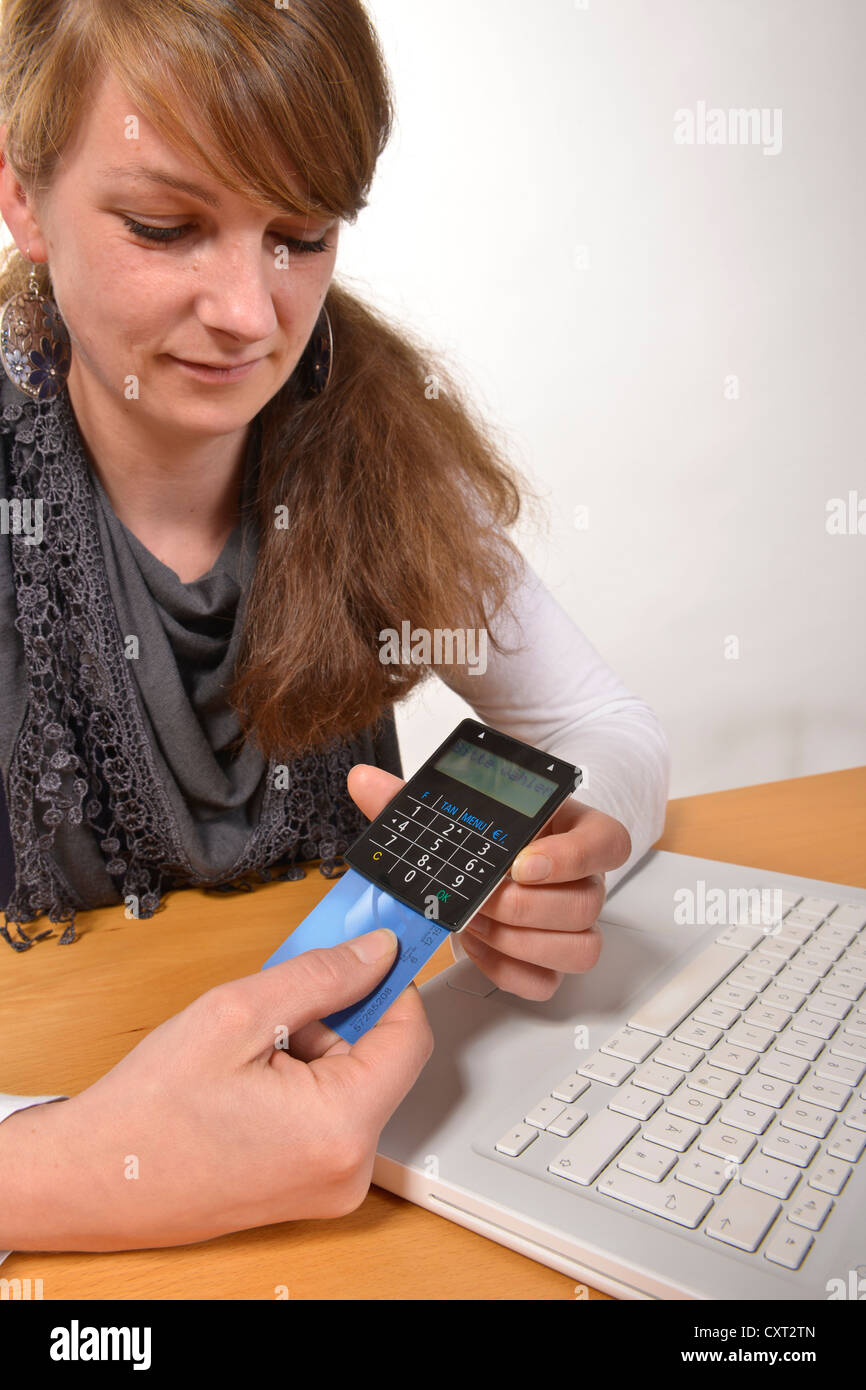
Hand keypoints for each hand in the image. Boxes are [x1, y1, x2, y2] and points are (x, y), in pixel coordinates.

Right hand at [0, 929, 432, 1251]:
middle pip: (380, 1059)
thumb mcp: (239, 1014)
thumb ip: (322, 976)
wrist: (92, 1179)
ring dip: (312, 1048)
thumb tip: (378, 952)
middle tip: (272, 1007)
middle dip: (334, 1019)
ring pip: (352, 1082)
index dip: (389, 983)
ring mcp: (330, 1184)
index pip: (410, 1035)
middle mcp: (349, 1169)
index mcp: (342, 1128)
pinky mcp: (310, 1188)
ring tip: (246, 1053)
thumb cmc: (149, 1110)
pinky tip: (246, 1079)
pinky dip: (302, 1080)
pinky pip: (331, 1112)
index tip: (371, 948)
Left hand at [347, 765, 631, 1002]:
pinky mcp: (551, 962)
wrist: (481, 867)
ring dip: (519, 941)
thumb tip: (363, 780)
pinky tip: (477, 948)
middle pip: (587, 903)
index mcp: (572, 830)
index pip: (608, 842)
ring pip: (578, 947)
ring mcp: (572, 925)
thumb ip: (411, 796)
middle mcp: (581, 880)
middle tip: (479, 899)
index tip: (521, 861)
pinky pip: (547, 982)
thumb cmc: (482, 837)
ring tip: (475, 924)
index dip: (572, 856)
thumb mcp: (453, 810)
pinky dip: (509, 970)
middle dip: (523, 907)